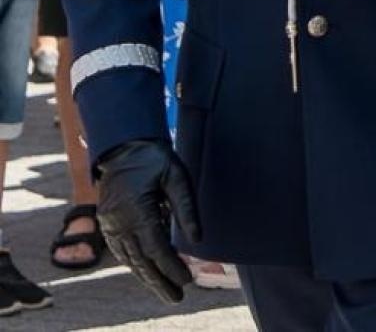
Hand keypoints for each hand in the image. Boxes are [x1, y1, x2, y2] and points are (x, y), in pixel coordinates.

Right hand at [96, 140, 200, 303]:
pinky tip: (147, 274)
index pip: (155, 247)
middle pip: (140, 259)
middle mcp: (118, 221)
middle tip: (177, 298)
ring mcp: (109, 224)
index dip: (171, 266)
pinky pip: (121, 251)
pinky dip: (135, 265)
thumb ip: (187, 209)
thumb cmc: (156, 159)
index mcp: (136, 209)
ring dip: (147, 277)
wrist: (125, 147)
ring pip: (129, 259)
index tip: (187, 280)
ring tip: (166, 292)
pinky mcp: (107, 223)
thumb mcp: (178, 177)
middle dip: (159, 281)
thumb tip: (197, 239)